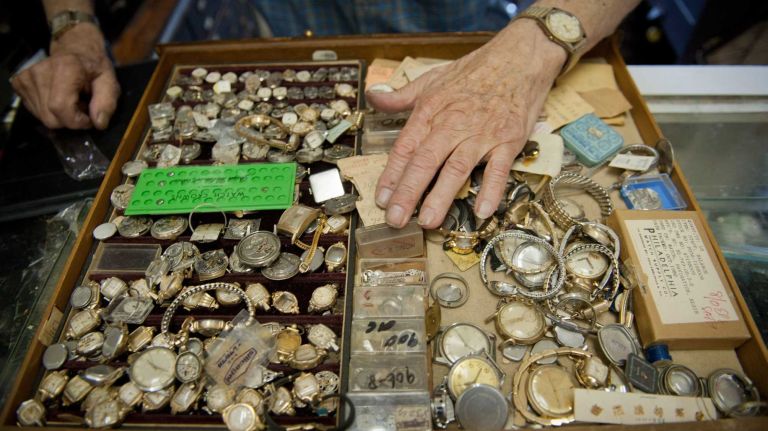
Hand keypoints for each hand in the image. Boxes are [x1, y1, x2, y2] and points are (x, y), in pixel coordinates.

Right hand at [11, 23, 119, 129]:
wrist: (75, 49)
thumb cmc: (93, 67)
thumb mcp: (110, 82)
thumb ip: (107, 102)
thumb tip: (99, 123)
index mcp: (65, 68)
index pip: (61, 107)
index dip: (77, 121)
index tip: (89, 117)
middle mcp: (40, 71)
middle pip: (51, 118)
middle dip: (70, 120)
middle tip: (81, 106)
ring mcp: (26, 77)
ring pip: (43, 117)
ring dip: (60, 115)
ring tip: (71, 100)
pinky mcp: (19, 83)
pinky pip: (35, 112)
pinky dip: (49, 111)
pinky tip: (59, 98)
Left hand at [366, 19, 565, 228]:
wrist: (519, 57)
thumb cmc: (473, 72)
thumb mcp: (431, 79)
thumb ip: (401, 96)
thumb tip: (372, 97)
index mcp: (431, 111)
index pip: (405, 148)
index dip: (391, 175)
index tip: (381, 199)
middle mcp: (453, 124)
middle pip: (426, 162)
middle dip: (408, 192)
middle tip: (395, 219)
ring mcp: (482, 134)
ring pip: (457, 168)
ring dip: (441, 196)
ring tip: (428, 221)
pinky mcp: (508, 140)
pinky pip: (499, 169)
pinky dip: (491, 190)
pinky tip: (482, 211)